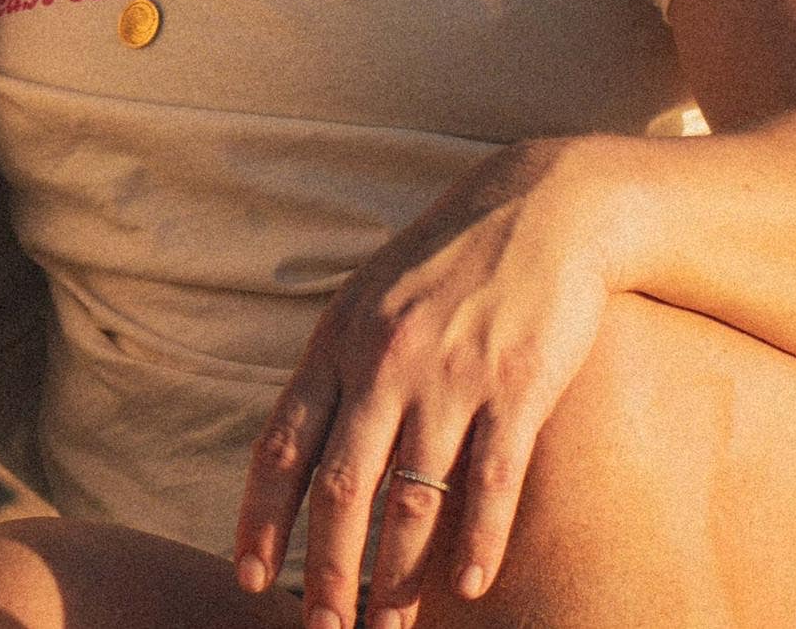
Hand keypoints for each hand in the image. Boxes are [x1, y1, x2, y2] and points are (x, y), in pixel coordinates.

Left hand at [233, 138, 637, 628]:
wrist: (545, 207)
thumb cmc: (450, 262)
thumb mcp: (372, 298)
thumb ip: (336, 367)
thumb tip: (300, 448)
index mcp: (338, 342)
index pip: (282, 445)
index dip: (261, 518)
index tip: (250, 577)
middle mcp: (385, 362)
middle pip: (341, 488)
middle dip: (326, 572)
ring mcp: (452, 376)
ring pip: (412, 499)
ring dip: (395, 577)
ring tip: (388, 628)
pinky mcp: (517, 385)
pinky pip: (490, 481)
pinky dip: (476, 541)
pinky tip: (465, 585)